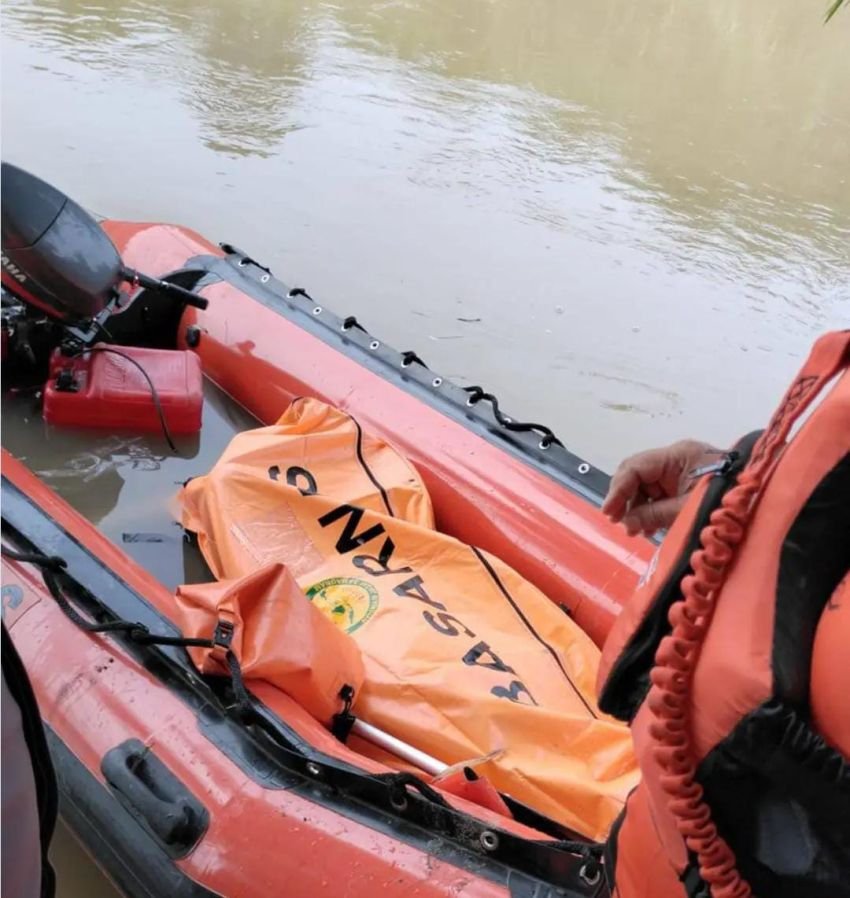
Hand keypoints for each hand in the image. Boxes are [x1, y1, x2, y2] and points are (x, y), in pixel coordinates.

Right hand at [602, 439, 723, 536]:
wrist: (765, 498)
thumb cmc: (728, 500)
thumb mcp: (688, 509)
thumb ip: (654, 514)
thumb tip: (626, 523)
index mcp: (677, 456)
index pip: (636, 467)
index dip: (618, 490)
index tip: (610, 514)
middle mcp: (675, 458)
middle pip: (636, 474)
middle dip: (624, 498)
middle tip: (619, 522)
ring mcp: (680, 469)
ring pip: (645, 485)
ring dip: (636, 507)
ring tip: (636, 530)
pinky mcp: (685, 482)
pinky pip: (658, 492)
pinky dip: (649, 509)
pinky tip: (647, 526)